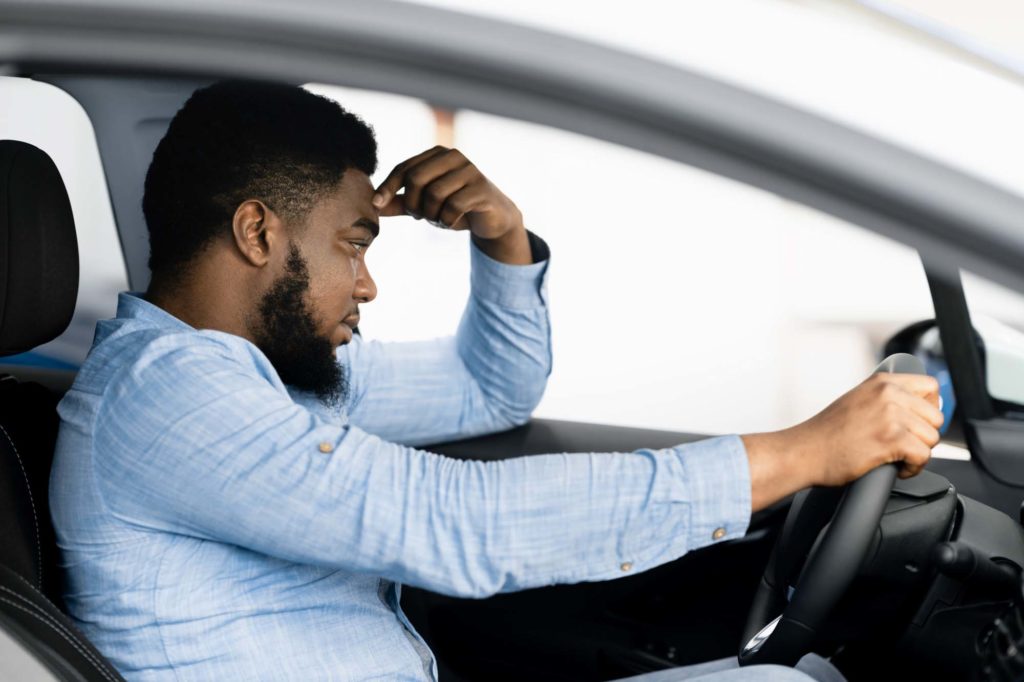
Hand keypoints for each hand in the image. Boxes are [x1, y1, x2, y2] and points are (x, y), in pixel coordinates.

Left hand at [373, 146, 523, 239]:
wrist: (493, 218)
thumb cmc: (456, 207)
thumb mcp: (425, 205)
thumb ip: (400, 203)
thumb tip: (372, 205)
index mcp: (436, 155)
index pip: (404, 168)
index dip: (387, 187)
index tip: (376, 205)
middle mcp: (453, 156)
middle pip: (416, 178)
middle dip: (412, 203)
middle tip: (419, 217)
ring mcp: (470, 171)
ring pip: (434, 194)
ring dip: (430, 214)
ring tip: (437, 220)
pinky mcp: (482, 189)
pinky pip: (453, 206)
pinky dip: (446, 220)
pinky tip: (450, 222)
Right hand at [743, 373, 943, 510]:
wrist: (803, 452)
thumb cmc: (825, 434)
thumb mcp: (857, 401)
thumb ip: (887, 398)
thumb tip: (923, 407)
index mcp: (881, 382)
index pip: (931, 386)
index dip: (929, 408)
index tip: (918, 422)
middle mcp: (888, 394)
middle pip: (935, 416)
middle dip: (923, 435)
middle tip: (902, 445)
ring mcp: (890, 415)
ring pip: (931, 438)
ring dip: (917, 453)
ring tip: (895, 457)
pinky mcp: (891, 439)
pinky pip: (923, 456)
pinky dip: (913, 468)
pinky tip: (896, 468)